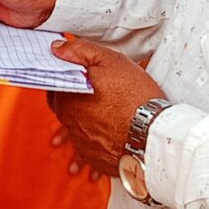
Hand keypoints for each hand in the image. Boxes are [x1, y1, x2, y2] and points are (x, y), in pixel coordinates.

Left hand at [46, 36, 165, 176]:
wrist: (153, 138)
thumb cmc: (135, 98)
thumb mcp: (110, 61)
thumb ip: (80, 52)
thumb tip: (57, 49)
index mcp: (67, 98)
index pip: (54, 84)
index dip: (67, 77)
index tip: (79, 74)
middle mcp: (69, 123)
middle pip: (65, 105)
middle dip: (76, 97)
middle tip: (97, 89)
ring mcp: (81, 143)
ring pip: (79, 126)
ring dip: (88, 118)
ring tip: (111, 110)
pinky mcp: (95, 158)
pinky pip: (92, 144)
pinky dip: (99, 137)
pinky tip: (115, 129)